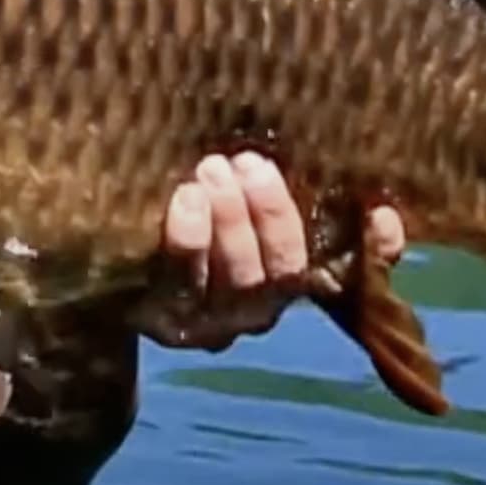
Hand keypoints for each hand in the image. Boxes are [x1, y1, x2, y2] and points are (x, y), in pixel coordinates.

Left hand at [138, 152, 405, 350]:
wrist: (107, 266)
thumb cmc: (186, 212)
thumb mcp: (231, 197)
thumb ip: (277, 185)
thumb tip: (364, 183)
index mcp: (286, 280)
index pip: (350, 275)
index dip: (375, 253)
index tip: (378, 213)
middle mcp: (258, 309)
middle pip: (282, 272)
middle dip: (270, 214)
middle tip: (247, 163)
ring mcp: (213, 322)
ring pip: (240, 279)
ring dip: (232, 221)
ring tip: (212, 169)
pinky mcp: (167, 321)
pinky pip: (182, 285)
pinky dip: (189, 240)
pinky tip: (186, 199)